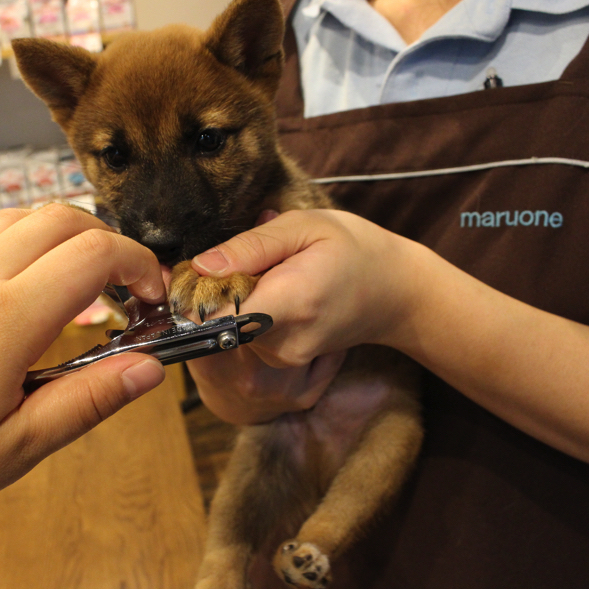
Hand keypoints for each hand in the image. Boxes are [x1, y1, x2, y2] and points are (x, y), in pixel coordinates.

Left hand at [183, 209, 424, 423]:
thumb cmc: (352, 249)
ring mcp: (283, 359)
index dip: (195, 294)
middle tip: (242, 260)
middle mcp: (284, 343)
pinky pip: (242, 336)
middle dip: (215, 289)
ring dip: (233, 300)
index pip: (218, 316)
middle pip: (218, 320)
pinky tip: (271, 293)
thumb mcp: (305, 226)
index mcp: (291, 303)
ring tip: (266, 274)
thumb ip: (251, 245)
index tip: (194, 271)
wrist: (394, 294)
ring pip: (228, 328)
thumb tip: (201, 266)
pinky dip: (246, 313)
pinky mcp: (281, 362)